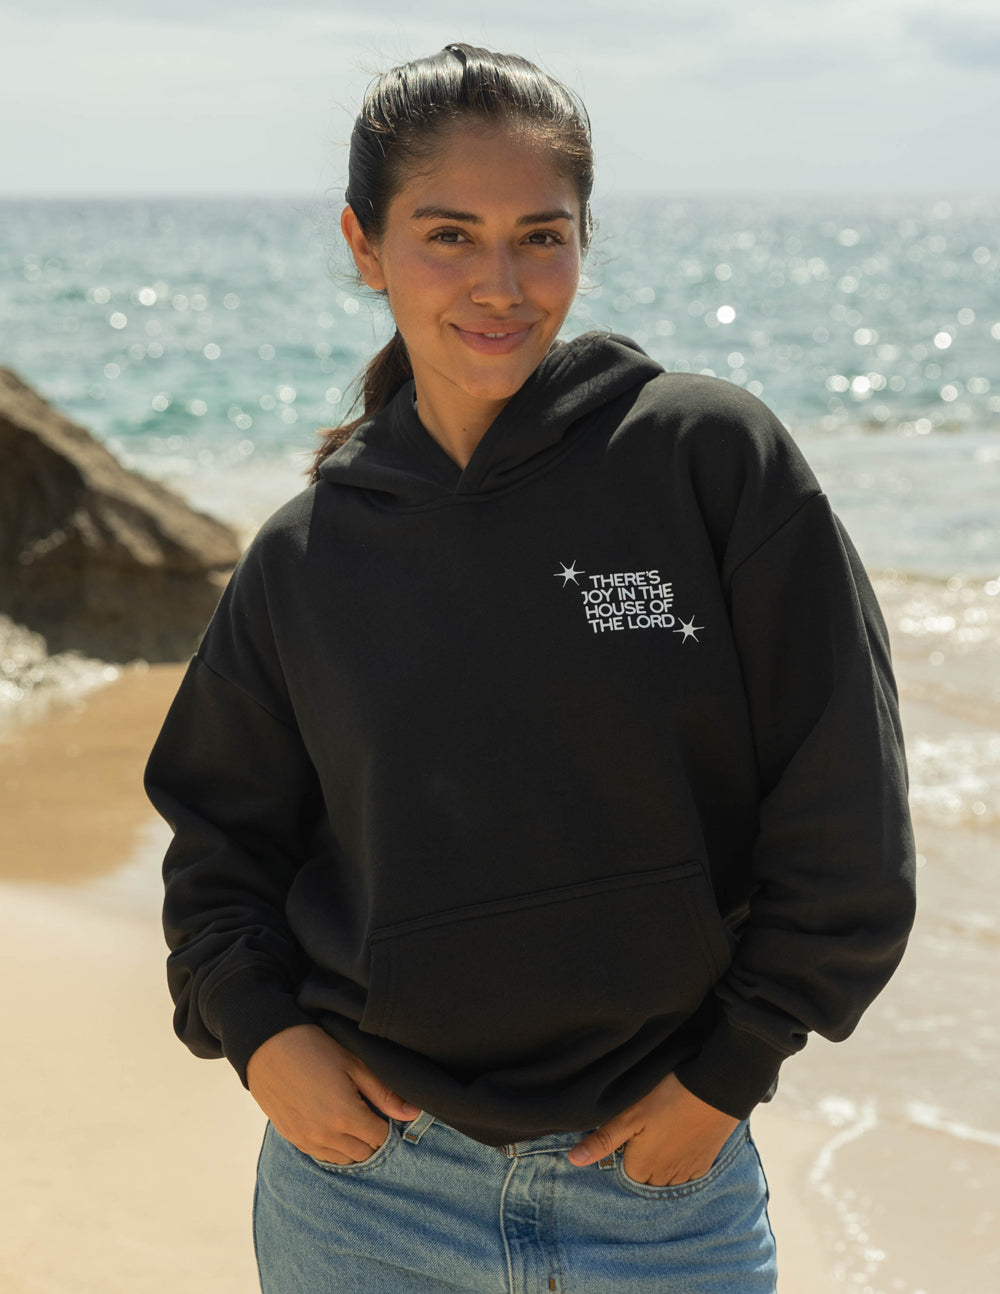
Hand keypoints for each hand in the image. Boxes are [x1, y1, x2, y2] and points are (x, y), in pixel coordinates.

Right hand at [246, 1024, 420, 1163]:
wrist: (267, 1045)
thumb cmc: (314, 1047)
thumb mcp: (354, 1063)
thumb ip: (383, 1093)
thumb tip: (412, 1114)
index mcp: (345, 1117)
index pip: (381, 1139)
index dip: (388, 1125)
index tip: (385, 1109)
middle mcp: (326, 1136)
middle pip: (363, 1153)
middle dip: (372, 1137)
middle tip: (370, 1112)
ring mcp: (306, 1140)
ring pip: (342, 1159)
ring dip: (352, 1144)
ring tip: (351, 1117)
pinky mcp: (291, 1138)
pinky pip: (320, 1155)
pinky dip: (332, 1146)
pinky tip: (331, 1123)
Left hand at [567, 1072, 738, 1186]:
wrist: (714, 1090)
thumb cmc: (666, 1098)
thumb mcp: (629, 1115)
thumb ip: (602, 1140)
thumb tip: (573, 1161)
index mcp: (642, 1168)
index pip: (623, 1173)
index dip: (622, 1153)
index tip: (626, 1132)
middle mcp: (664, 1178)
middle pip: (645, 1178)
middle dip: (641, 1161)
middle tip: (643, 1131)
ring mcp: (687, 1173)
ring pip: (666, 1178)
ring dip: (661, 1163)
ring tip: (660, 1133)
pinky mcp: (705, 1164)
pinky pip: (687, 1173)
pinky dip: (681, 1161)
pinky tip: (679, 1138)